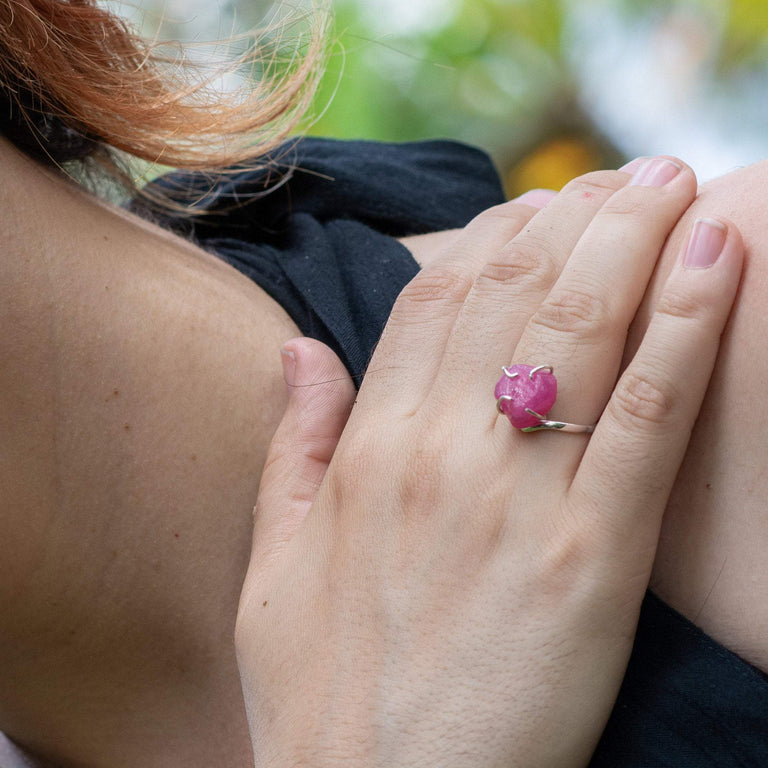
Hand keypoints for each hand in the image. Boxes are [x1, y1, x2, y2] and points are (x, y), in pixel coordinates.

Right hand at [236, 158, 743, 766]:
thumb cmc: (322, 693)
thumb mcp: (273, 565)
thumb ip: (292, 444)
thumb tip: (297, 350)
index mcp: (367, 454)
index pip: (434, 301)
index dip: (493, 239)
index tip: (540, 209)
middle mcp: (438, 456)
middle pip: (513, 293)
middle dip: (578, 216)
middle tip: (629, 175)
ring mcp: (517, 502)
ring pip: (582, 329)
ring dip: (636, 240)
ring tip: (674, 183)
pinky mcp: (592, 560)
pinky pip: (648, 414)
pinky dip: (687, 325)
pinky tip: (718, 258)